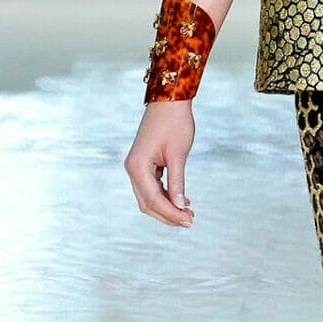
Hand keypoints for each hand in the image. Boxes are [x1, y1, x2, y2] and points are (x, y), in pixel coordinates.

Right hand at [124, 101, 196, 227]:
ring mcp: (136, 166)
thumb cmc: (174, 123)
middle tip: (190, 221)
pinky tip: (182, 200)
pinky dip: (165, 196)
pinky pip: (152, 187)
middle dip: (168, 214)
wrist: (169, 101)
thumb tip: (180, 206)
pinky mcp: (143, 164)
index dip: (171, 214)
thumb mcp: (178, 155)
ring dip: (167, 207)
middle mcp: (132, 168)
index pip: (154, 199)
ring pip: (149, 197)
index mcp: (138, 166)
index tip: (189, 221)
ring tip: (188, 213)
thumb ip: (177, 182)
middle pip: (148, 203)